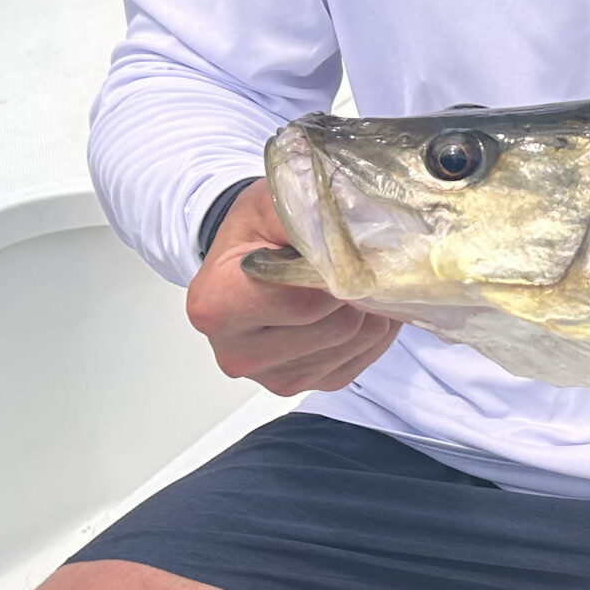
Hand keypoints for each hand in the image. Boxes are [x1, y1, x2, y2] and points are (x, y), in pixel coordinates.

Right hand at [184, 180, 401, 395]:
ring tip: (354, 278)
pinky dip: (371, 331)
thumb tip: (361, 238)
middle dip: (358, 290)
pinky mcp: (304, 386)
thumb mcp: (271, 204)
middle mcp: (237, 353)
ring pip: (354, 344)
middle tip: (357, 261)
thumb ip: (308, 217)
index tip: (350, 248)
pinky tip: (357, 304)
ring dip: (371, 309)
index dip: (341, 272)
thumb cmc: (254, 232)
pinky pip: (361, 360)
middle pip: (336, 327)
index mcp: (217, 306)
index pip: (306, 301)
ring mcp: (272, 377)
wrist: (244, 258)